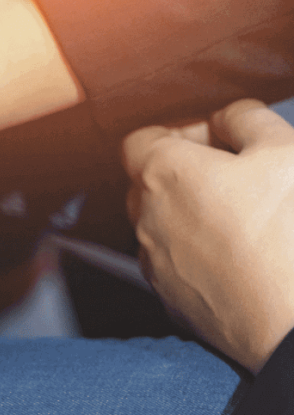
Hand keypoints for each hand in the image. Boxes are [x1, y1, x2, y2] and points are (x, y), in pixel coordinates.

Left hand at [123, 99, 293, 372]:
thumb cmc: (289, 234)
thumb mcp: (282, 150)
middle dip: (183, 172)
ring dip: (190, 214)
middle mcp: (144, 218)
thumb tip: (227, 118)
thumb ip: (244, 119)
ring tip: (243, 218)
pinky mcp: (172, 301)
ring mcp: (154, 263)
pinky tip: (241, 256)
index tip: (216, 138)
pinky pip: (175, 263)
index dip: (178, 132)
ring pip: (160, 224)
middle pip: (147, 182)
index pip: (140, 139)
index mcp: (161, 173)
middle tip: (235, 175)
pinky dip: (198, 254)